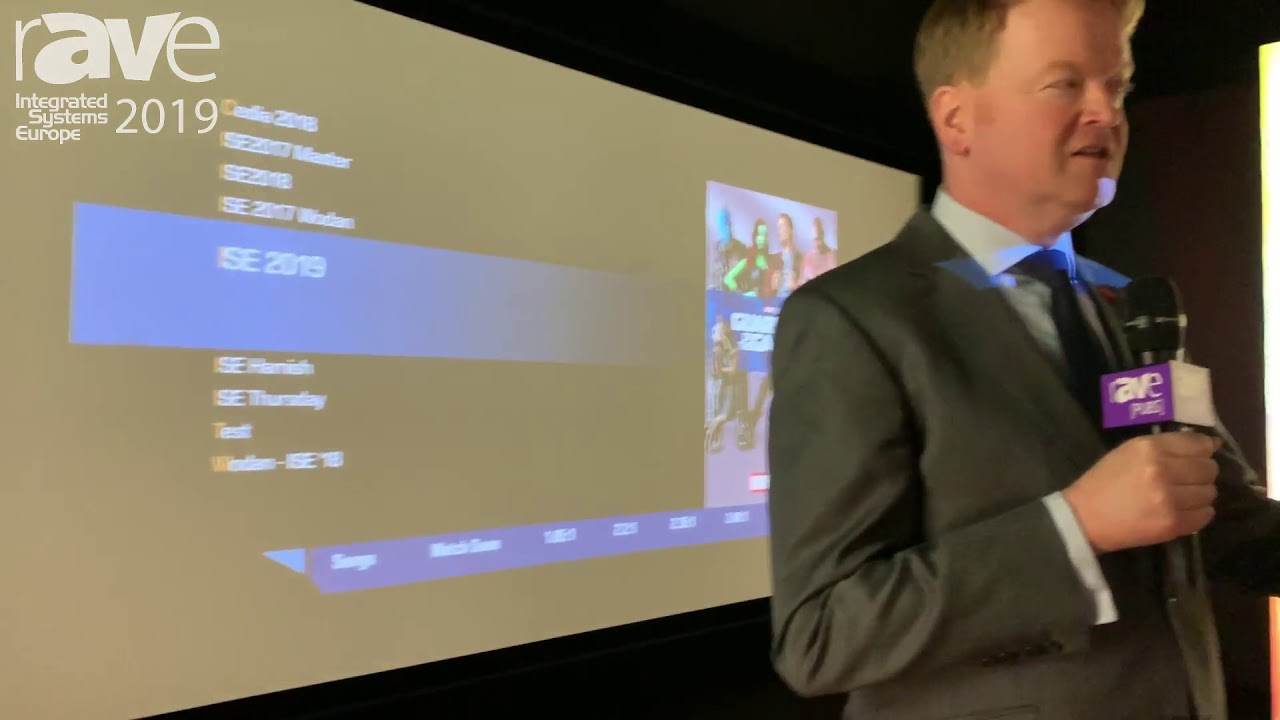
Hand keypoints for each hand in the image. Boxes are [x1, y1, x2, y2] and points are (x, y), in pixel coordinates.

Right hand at [1062, 432, 1222, 553]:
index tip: (1200, 454)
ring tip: (1182, 496)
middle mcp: (1163, 470)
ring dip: (1200, 493)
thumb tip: (1210, 444)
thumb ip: (1166, 445)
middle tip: (1187, 478)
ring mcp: (1170, 499)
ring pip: (1210, 492)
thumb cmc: (1104, 481)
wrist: (1084, 517)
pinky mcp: (1173, 523)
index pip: (1197, 444)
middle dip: (1202, 472)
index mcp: (1149, 448)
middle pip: (1209, 468)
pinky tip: (1182, 510)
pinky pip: (1205, 515)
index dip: (1204, 449)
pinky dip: (1199, 512)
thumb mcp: (1128, 451)